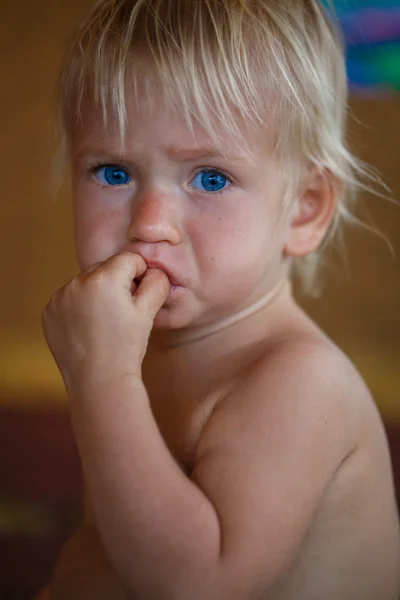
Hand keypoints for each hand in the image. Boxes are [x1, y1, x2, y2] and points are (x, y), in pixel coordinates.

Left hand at [42, 252, 169, 395]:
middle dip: (117, 283)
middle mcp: (78, 282)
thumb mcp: (148, 313)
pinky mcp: (49, 311)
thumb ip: (156, 284)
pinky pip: (69, 299)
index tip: (140, 296)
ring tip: (105, 323)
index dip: (140, 274)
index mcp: (105, 278)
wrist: (99, 381)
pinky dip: (79, 307)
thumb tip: (155, 271)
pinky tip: (88, 329)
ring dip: (97, 293)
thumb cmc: (126, 348)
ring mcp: (60, 297)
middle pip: (106, 268)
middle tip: (123, 312)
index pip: (129, 259)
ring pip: (86, 283)